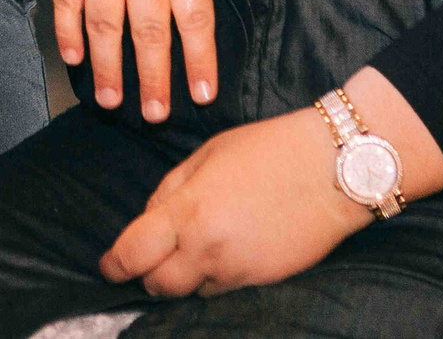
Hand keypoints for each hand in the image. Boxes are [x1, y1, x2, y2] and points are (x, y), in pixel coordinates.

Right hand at [0, 0, 258, 120]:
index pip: (195, 13)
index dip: (199, 57)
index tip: (203, 94)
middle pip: (148, 28)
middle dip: (153, 77)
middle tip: (157, 115)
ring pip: (103, 22)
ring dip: (108, 66)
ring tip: (113, 101)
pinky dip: (67, 31)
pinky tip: (75, 58)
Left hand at [100, 108, 365, 295]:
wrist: (334, 169)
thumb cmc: (270, 149)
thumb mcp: (209, 153)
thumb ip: (171, 188)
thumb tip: (150, 219)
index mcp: (188, 210)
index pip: (132, 254)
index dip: (113, 265)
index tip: (108, 266)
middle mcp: (207, 248)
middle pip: (157, 284)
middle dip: (148, 273)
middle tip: (153, 257)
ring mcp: (236, 269)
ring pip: (191, 291)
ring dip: (185, 276)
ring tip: (199, 246)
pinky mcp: (261, 281)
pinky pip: (223, 289)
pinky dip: (215, 277)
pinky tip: (228, 250)